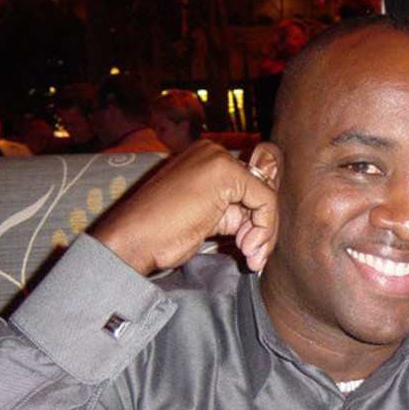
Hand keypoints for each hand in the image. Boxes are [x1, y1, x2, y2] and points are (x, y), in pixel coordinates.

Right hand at [90, 140, 280, 274]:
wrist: (135, 239)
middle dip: (264, 228)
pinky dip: (264, 227)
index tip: (251, 248)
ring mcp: (219, 159)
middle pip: (263, 189)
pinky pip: (265, 199)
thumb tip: (273, 203)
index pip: (255, 185)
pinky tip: (246, 247)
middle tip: (254, 256)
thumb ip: (242, 209)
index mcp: (210, 160)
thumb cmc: (166, 234)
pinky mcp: (225, 172)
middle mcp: (215, 153)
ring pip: (266, 196)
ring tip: (250, 256)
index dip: (260, 220)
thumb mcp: (214, 218)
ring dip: (264, 233)